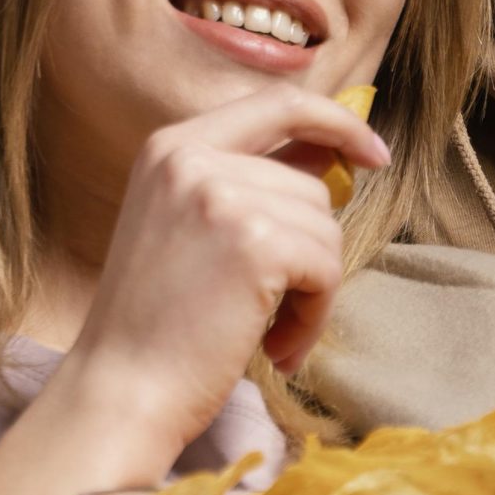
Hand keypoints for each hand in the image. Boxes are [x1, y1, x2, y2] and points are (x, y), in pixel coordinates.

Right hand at [56, 84, 390, 465]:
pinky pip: (327, 269)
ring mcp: (222, 196)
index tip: (374, 151)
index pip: (278, 102)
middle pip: (310, 186)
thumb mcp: (186, 228)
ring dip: (310, 292)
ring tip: (268, 333)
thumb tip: (332, 156)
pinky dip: (314, 316)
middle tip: (274, 312)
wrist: (120, 391)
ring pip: (324, 230)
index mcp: (171, 147)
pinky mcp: (255, 243)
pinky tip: (275, 347)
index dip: (337, 121)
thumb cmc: (155, 327)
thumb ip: (247, 185)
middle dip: (309, 253)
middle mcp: (192, 158)